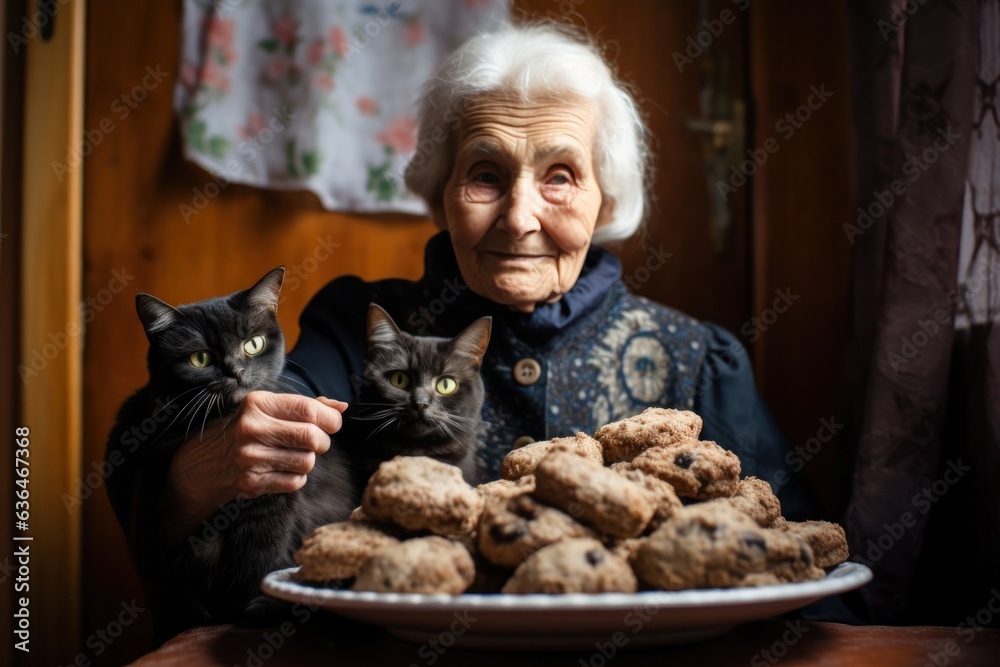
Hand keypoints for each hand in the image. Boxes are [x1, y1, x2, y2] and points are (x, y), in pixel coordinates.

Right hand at [157, 392, 347, 545]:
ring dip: (309, 460)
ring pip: (307, 461)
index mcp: (258, 404)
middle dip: (323, 442)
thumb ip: (305, 406)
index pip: (309, 409)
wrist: (201, 465)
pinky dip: (297, 477)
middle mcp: (252, 428)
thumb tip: (341, 406)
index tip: (332, 423)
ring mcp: (250, 457)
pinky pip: (295, 481)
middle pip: (311, 437)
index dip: (330, 418)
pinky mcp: (251, 482)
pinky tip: (283, 469)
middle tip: (316, 442)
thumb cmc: (243, 430)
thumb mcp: (266, 409)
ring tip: (295, 455)